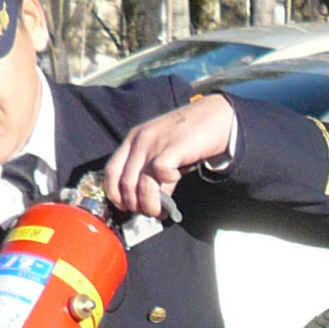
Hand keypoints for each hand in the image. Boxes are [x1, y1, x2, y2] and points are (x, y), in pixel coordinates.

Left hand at [97, 93, 235, 217]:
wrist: (216, 115)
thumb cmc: (190, 134)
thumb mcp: (161, 146)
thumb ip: (150, 167)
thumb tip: (146, 198)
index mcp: (133, 139)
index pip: (111, 172)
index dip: (115, 194)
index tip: (126, 206)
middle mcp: (140, 140)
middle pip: (126, 183)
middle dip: (136, 205)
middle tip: (150, 211)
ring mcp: (156, 142)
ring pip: (141, 184)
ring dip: (150, 204)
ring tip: (160, 210)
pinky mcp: (174, 146)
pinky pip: (160, 172)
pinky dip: (167, 184)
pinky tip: (175, 180)